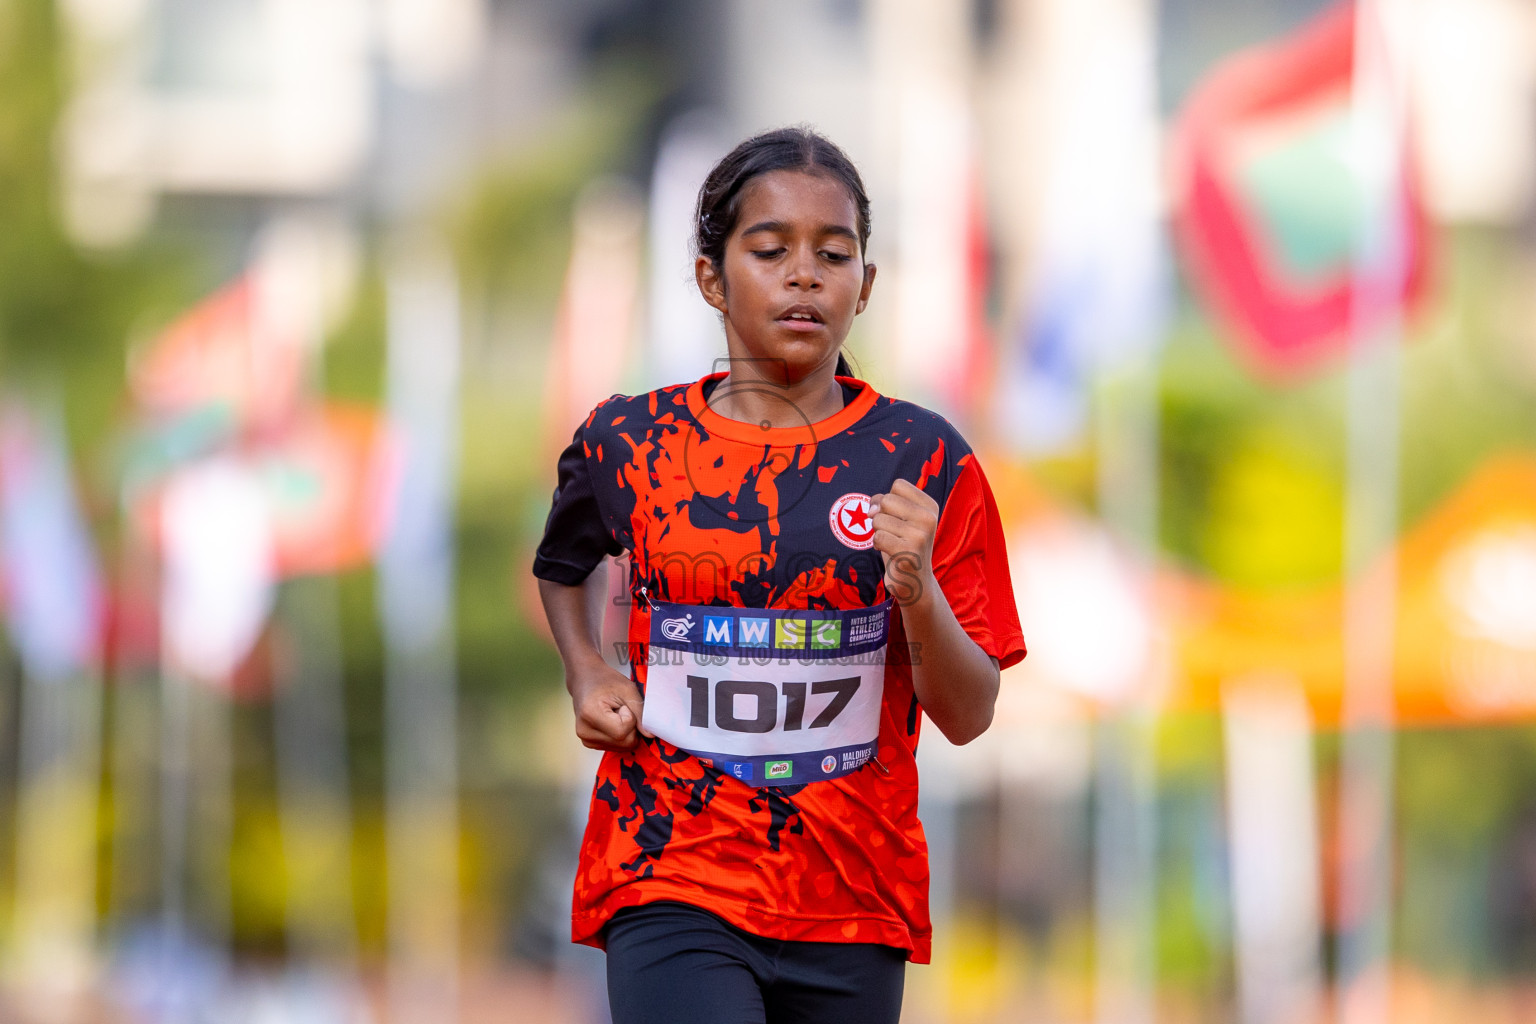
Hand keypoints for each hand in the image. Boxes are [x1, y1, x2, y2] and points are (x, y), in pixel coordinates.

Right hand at [569, 662, 649, 751]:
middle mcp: (585, 731)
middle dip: (631, 727)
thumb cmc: (605, 681)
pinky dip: (620, 735)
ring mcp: (586, 740)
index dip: (630, 718)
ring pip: (622, 746)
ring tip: (615, 714)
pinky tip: (612, 721)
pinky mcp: (590, 744)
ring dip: (626, 731)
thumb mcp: (628, 690)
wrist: (586, 680)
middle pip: (624, 742)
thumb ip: (640, 713)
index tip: (623, 705)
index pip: (622, 731)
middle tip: (621, 709)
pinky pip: (617, 746)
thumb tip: (650, 734)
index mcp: (590, 714)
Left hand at [869, 478, 938, 605]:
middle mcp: (929, 518)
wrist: (915, 581)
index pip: (898, 485)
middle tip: (892, 532)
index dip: (887, 499)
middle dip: (880, 515)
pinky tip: (890, 552)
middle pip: (886, 499)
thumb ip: (885, 503)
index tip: (895, 516)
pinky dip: (877, 545)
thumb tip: (872, 510)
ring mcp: (920, 536)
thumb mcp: (899, 517)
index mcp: (930, 506)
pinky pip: (878, 538)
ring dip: (878, 532)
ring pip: (878, 520)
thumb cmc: (902, 544)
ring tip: (892, 543)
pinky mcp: (908, 552)